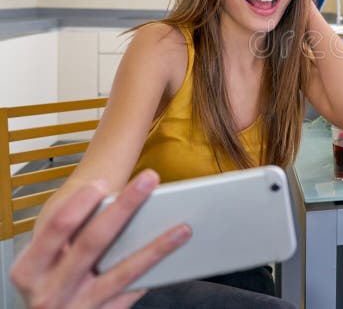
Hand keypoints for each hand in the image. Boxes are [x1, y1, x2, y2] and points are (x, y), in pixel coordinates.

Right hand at [11, 170, 190, 308]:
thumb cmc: (47, 278)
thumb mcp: (42, 257)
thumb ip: (62, 234)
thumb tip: (107, 200)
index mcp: (28, 269)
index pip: (57, 226)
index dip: (80, 202)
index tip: (103, 181)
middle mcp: (49, 292)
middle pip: (93, 241)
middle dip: (125, 206)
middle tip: (149, 179)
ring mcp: (77, 308)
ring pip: (122, 272)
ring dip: (156, 247)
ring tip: (182, 227)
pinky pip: (131, 293)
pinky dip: (152, 273)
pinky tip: (174, 257)